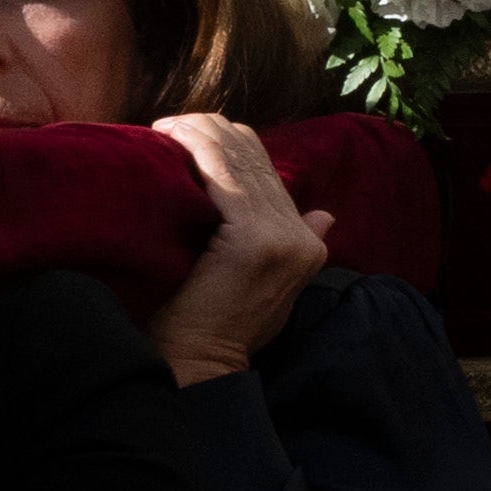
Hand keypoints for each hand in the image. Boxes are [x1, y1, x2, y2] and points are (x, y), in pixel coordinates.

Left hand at [148, 108, 333, 390]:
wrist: (200, 364)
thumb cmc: (216, 329)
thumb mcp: (268, 285)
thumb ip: (296, 242)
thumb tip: (325, 214)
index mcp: (308, 243)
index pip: (271, 171)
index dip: (230, 145)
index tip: (188, 136)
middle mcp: (303, 235)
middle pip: (257, 157)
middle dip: (211, 132)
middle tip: (169, 126)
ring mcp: (282, 236)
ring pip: (240, 157)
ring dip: (198, 132)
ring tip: (165, 128)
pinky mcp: (253, 238)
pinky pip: (223, 173)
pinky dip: (195, 147)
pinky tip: (170, 138)